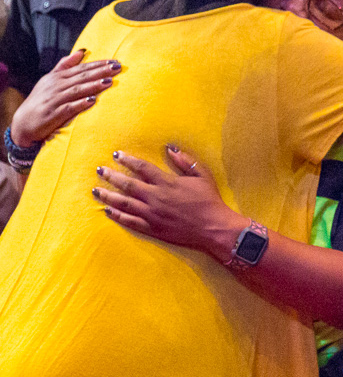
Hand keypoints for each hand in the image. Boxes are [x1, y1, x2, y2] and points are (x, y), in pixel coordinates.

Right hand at [9, 50, 120, 146]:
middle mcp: (55, 86)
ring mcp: (54, 100)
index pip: (81, 68)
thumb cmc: (40, 101)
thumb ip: (64, 66)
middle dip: (100, 72)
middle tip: (117, 67)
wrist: (22, 124)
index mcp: (57, 77)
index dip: (98, 64)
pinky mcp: (52, 114)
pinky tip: (92, 101)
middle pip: (81, 77)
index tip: (114, 61)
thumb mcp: (49, 81)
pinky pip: (68, 108)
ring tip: (109, 82)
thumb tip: (80, 52)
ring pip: (76, 90)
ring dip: (93, 86)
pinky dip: (80, 104)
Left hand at [93, 146, 244, 261]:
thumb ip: (185, 161)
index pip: (142, 168)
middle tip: (99, 170)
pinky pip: (130, 221)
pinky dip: (117, 216)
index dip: (128, 160)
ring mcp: (152, 214)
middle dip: (111, 176)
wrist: (213, 227)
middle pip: (128, 185)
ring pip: (124, 203)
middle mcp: (156, 197)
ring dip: (108, 196)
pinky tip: (108, 211)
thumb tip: (170, 148)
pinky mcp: (152, 228)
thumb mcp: (202, 175)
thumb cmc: (210, 200)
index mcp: (167, 183)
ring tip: (96, 190)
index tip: (117, 155)